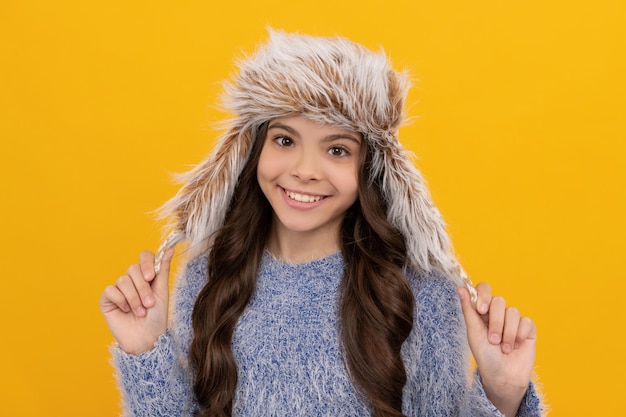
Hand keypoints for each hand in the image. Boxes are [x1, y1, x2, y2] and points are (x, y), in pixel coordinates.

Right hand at [100, 248, 174, 353]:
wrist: (147, 338)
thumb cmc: (156, 317)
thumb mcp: (162, 292)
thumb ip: (163, 270)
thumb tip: (170, 249)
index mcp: (146, 275)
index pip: (144, 256)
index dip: (146, 263)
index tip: (151, 277)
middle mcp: (132, 280)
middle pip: (133, 268)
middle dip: (143, 288)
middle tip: (149, 304)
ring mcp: (119, 289)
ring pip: (123, 280)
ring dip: (134, 298)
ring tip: (140, 312)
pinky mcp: (107, 299)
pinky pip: (110, 290)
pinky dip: (121, 301)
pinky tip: (125, 311)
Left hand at [457, 283, 536, 416]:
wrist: (503, 377)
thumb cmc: (485, 356)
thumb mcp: (473, 333)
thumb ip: (469, 310)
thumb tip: (460, 288)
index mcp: (482, 311)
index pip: (484, 289)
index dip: (484, 295)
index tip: (482, 310)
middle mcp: (498, 313)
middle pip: (499, 301)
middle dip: (496, 322)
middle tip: (493, 340)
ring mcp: (513, 320)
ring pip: (513, 311)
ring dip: (507, 333)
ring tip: (504, 348)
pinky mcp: (528, 328)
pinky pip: (526, 321)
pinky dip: (520, 335)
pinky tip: (516, 346)